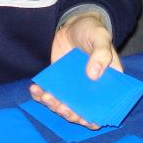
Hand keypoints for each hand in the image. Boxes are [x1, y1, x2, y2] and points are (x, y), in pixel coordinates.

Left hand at [29, 11, 120, 129]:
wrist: (74, 23)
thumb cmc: (93, 31)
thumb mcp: (101, 38)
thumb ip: (101, 54)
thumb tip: (93, 75)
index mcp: (107, 84)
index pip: (104, 108)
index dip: (95, 118)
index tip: (85, 119)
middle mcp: (89, 90)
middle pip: (81, 111)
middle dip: (71, 114)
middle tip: (62, 107)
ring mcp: (72, 88)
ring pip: (63, 105)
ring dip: (54, 106)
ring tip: (47, 97)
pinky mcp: (57, 82)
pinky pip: (49, 93)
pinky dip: (40, 95)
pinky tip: (35, 90)